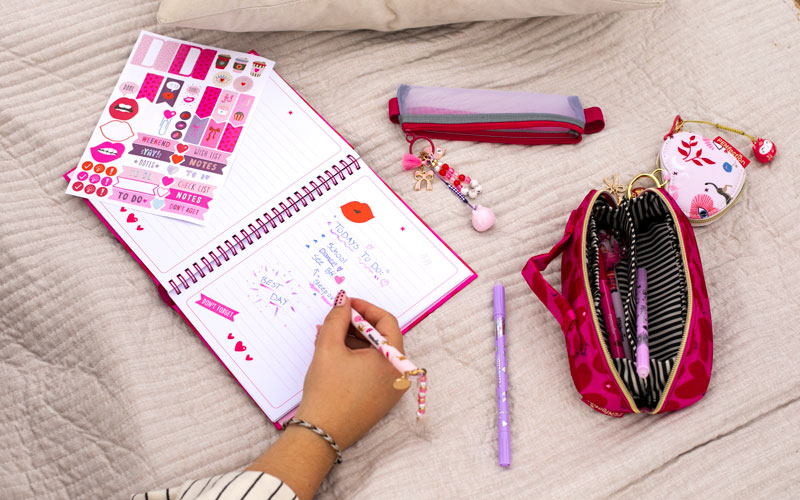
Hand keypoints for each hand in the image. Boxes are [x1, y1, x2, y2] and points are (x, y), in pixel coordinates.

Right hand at [247, 292, 406, 498]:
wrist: (320, 434)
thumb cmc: (327, 392)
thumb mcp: (329, 347)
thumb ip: (337, 318)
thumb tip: (343, 300)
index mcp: (393, 360)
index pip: (386, 322)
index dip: (365, 308)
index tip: (346, 303)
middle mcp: (398, 375)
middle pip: (382, 338)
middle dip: (356, 325)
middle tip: (335, 318)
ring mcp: (391, 389)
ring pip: (375, 354)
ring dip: (354, 341)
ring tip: (328, 336)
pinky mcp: (381, 399)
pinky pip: (373, 370)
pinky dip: (356, 358)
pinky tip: (334, 354)